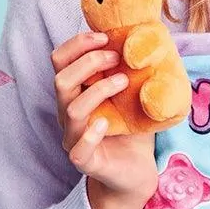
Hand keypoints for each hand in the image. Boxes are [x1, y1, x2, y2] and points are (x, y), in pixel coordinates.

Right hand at [51, 31, 158, 206]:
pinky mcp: (85, 161)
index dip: (77, 44)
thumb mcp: (133, 95)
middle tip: (116, 58)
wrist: (137, 172)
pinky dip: (92, 133)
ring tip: (123, 82)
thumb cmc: (133, 130)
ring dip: (98, 90)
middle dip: (88, 63)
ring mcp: (74, 138)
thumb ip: (133, 71)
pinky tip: (107, 123)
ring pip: (72, 110)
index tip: (104, 36)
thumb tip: (150, 39)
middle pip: (60, 81)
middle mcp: (68, 113)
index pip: (60, 61)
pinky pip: (79, 148)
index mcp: (76, 93)